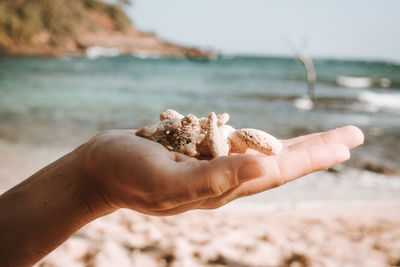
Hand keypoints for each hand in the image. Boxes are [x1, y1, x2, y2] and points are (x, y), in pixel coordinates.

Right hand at [79, 126, 362, 215]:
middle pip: (280, 163)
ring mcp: (213, 165)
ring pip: (263, 152)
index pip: (277, 172)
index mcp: (221, 188)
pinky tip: (276, 143)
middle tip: (352, 136)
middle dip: (317, 150)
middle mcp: (223, 179)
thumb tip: (266, 168)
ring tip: (324, 139)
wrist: (102, 168)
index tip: (345, 144)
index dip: (312, 157)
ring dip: (296, 145)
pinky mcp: (200, 152)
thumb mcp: (169, 180)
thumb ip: (214, 179)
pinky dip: (263, 140)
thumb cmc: (128, 174)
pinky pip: (239, 143)